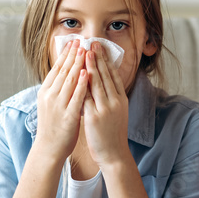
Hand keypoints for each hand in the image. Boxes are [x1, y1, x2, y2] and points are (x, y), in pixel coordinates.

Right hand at [34, 40, 88, 162]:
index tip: (73, 42)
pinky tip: (87, 73)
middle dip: (72, 54)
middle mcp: (50, 96)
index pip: (56, 68)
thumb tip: (65, 72)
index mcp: (46, 92)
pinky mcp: (67, 116)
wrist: (49, 149)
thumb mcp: (52, 103)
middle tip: (81, 40)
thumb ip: (58, 88)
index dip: (65, 54)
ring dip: (78, 64)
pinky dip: (81, 84)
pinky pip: (76, 97)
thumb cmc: (53, 126)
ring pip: (69, 80)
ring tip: (85, 50)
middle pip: (63, 71)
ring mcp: (58, 105)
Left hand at [83, 43, 131, 167]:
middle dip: (98, 57)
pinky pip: (86, 97)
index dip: (106, 60)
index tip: (100, 47)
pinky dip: (82, 84)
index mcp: (121, 100)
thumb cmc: (112, 134)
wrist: (114, 155)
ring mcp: (106, 109)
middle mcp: (115, 102)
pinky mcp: (95, 117)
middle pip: (106, 75)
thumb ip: (110, 98)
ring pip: (97, 83)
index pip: (113, 75)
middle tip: (92, 42)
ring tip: (85, 52)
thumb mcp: (116, 113)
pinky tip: (77, 74)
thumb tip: (102, 82)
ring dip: (91, 66)